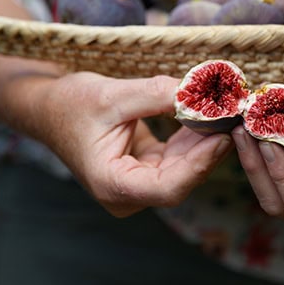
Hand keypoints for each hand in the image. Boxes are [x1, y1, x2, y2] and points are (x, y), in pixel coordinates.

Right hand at [34, 72, 232, 216]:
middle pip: (181, 179)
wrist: (50, 107)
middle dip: (208, 149)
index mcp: (111, 184)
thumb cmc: (71, 103)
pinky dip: (193, 138)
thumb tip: (198, 92)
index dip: (199, 165)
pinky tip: (208, 116)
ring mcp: (137, 183)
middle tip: (233, 119)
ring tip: (226, 113)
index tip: (222, 137)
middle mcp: (126, 193)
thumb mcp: (112, 95)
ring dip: (204, 141)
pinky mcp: (146, 168)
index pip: (167, 188)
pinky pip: (177, 157)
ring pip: (184, 168)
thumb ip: (156, 94)